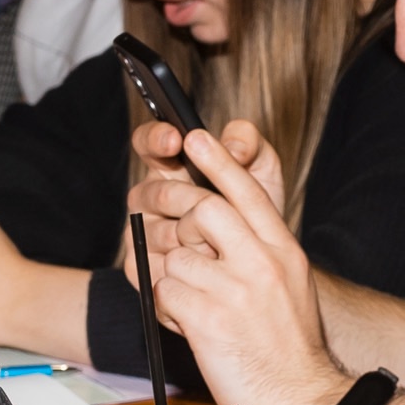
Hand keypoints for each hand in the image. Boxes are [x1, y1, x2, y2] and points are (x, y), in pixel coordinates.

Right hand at [126, 118, 284, 276]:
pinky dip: (187, 264)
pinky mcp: (143, 265)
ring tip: (220, 242)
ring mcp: (143, 231)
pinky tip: (205, 264)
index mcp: (170, 165)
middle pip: (154, 192)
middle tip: (215, 206)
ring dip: (194, 237)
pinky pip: (157, 263)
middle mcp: (150, 196)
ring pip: (159, 231)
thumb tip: (234, 148)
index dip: (156, 139)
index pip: (147, 143)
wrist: (258, 262)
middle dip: (191, 200)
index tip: (175, 141)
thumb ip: (248, 143)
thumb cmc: (254, 208)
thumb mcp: (260, 169)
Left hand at [149, 125, 345, 404]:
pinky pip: (166, 292)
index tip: (197, 138)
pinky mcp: (207, 318)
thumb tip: (220, 229)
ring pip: (177, 255)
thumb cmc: (292, 350)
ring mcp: (234, 289)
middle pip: (204, 209)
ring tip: (193, 306)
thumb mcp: (290, 287)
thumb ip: (261, 254)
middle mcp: (261, 262)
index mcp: (283, 251)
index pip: (246, 191)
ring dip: (175, 280)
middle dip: (181, 223)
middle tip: (182, 245)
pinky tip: (188, 326)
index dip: (218, 161)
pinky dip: (167, 308)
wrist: (301, 399)